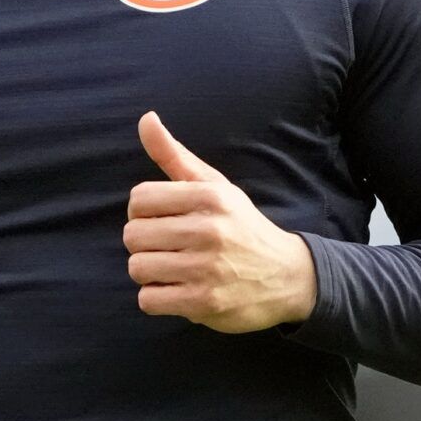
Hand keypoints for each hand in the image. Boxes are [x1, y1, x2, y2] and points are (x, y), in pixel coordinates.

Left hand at [125, 111, 318, 333]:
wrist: (287, 276)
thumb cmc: (241, 226)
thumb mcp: (215, 185)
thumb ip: (174, 155)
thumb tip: (145, 118)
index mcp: (210, 196)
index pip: (139, 199)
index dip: (142, 212)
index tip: (162, 219)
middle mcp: (209, 230)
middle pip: (133, 236)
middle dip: (144, 244)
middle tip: (168, 247)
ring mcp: (207, 268)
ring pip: (138, 268)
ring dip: (149, 272)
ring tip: (172, 269)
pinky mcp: (205, 302)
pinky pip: (148, 300)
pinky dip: (156, 298)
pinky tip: (176, 290)